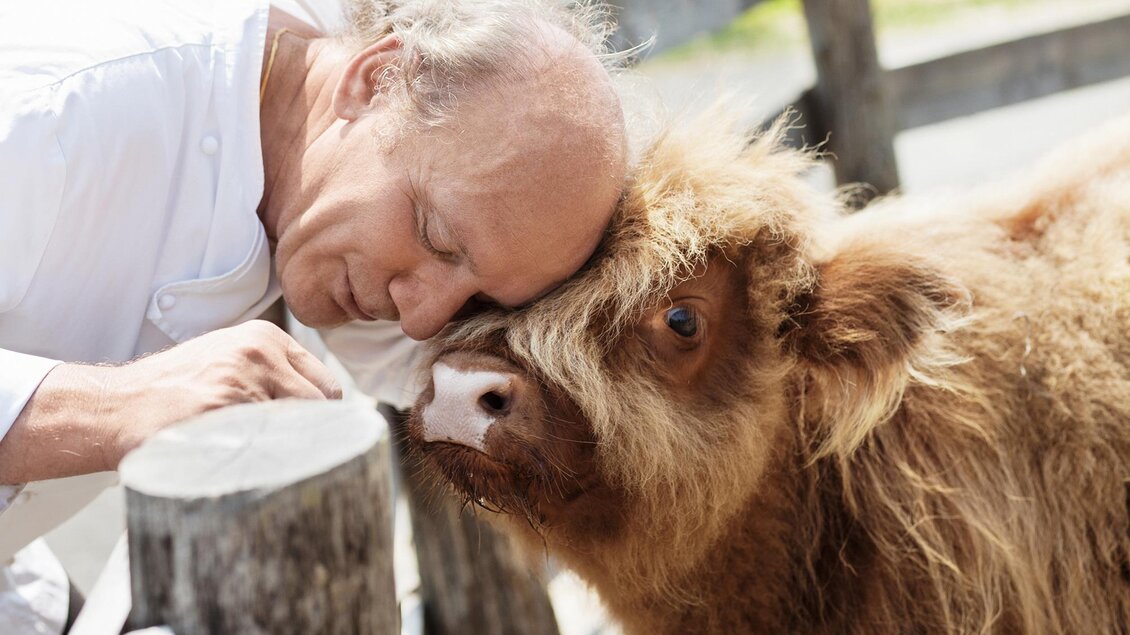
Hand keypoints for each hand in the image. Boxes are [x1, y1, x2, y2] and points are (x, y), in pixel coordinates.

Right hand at [0, 321, 341, 482]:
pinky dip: (266, 464)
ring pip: (300, 430)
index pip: (327, 386)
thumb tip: (327, 410)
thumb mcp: (228, 359)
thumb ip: (275, 374)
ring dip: (290, 452)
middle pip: (321, 409)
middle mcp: (260, 353)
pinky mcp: (223, 413)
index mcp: (266, 337)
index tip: (309, 436)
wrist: (115, 406)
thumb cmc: (176, 390)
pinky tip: (244, 466)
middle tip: (287, 455)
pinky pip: (270, 448)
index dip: (321, 418)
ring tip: (259, 459)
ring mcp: (243, 382)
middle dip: (311, 435)